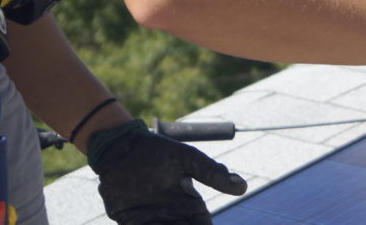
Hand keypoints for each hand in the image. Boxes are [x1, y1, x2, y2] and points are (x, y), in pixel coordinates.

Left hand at [88, 119, 246, 224]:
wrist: (122, 147)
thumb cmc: (159, 151)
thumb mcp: (189, 160)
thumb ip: (213, 175)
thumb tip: (243, 187)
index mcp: (189, 204)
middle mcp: (172, 216)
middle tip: (180, 224)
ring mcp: (150, 220)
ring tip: (169, 224)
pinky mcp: (129, 221)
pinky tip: (155, 224)